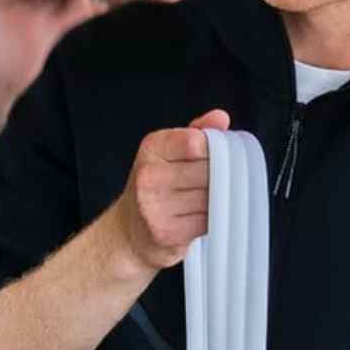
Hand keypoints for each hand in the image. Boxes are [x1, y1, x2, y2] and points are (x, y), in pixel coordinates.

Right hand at [110, 109, 229, 270]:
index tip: (215, 156)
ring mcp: (154, 205)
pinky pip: (206, 221)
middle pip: (208, 170)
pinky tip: (199, 216)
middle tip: (214, 181)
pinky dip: (211, 219)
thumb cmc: (156, 186)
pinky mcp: (165, 232)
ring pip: (210, 196)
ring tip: (205, 199)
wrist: (129, 231)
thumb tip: (221, 118)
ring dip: (217, 199)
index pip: (197, 142)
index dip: (215, 150)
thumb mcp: (171, 152)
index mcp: (152, 147)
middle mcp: (148, 175)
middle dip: (219, 176)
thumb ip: (198, 132)